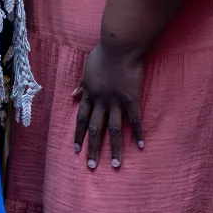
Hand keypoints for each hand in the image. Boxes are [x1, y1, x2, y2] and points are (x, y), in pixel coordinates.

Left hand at [73, 45, 144, 168]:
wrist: (120, 46)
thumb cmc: (104, 53)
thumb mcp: (87, 69)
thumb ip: (82, 84)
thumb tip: (72, 94)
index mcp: (90, 94)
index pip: (81, 119)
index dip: (78, 135)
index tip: (76, 149)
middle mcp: (101, 101)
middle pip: (95, 129)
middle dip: (93, 149)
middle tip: (91, 166)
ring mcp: (116, 102)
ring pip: (113, 130)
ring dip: (114, 149)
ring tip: (115, 164)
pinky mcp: (131, 99)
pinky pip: (134, 120)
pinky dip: (138, 133)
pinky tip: (140, 145)